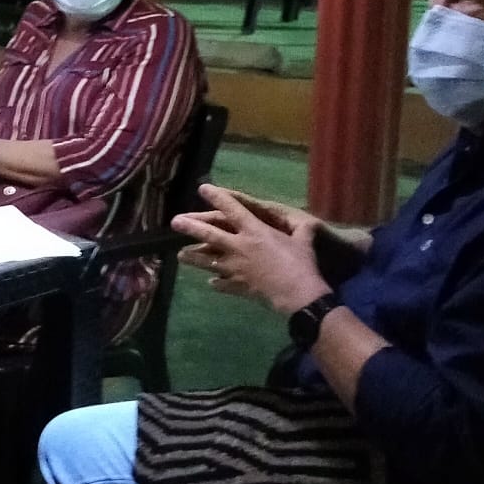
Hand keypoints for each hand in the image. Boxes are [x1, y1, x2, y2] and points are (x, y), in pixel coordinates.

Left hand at [184, 186, 371, 285]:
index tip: (203, 189)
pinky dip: (216, 283)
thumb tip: (309, 222)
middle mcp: (239, 247)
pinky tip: (211, 282)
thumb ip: (302, 229)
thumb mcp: (304, 240)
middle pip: (209, 235)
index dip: (217, 197)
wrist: (297, 294)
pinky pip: (221, 284)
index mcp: (255, 232)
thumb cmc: (302, 264)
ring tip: (179, 255)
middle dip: (190, 227)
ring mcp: (235, 268)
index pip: (232, 210)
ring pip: (207, 261)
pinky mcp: (236, 286)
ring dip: (192, 257)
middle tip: (174, 221)